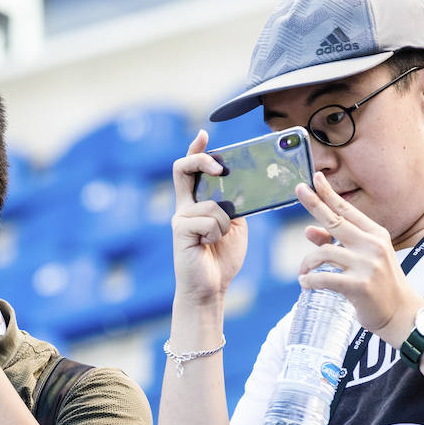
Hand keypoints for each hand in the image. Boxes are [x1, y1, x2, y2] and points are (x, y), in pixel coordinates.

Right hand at [170, 130, 248, 304]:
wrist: (210, 289)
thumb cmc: (222, 259)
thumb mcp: (236, 225)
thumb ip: (234, 204)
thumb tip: (243, 184)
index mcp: (197, 204)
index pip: (191, 170)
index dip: (195, 150)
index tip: (203, 135)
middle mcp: (184, 207)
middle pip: (183, 168)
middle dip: (202, 160)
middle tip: (220, 167)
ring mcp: (180, 218)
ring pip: (211, 203)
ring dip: (224, 222)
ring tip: (217, 240)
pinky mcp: (180, 230)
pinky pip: (209, 219)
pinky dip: (217, 233)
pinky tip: (208, 246)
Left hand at [294, 172, 423, 340]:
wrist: (400, 314)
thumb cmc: (379, 285)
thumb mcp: (362, 260)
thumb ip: (336, 244)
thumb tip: (308, 230)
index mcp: (376, 235)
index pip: (348, 210)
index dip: (330, 194)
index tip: (315, 178)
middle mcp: (373, 245)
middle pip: (336, 220)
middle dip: (315, 203)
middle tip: (298, 190)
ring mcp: (367, 265)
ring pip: (323, 253)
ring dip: (307, 264)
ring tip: (303, 274)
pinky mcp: (359, 285)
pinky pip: (323, 278)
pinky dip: (310, 281)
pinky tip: (306, 284)